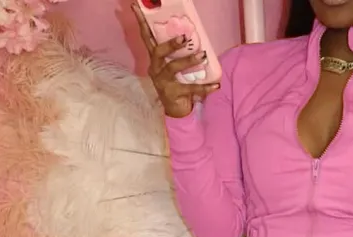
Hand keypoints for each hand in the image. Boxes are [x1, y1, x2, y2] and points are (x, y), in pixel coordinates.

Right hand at [132, 3, 219, 118]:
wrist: (174, 110)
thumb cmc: (175, 82)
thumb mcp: (172, 65)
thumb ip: (176, 52)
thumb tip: (189, 33)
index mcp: (155, 59)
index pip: (146, 37)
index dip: (141, 22)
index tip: (136, 6)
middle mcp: (156, 68)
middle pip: (158, 52)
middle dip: (170, 44)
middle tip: (184, 37)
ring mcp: (163, 81)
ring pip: (173, 68)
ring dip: (188, 60)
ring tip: (203, 55)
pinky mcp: (174, 93)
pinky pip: (191, 89)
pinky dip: (205, 87)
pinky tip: (216, 85)